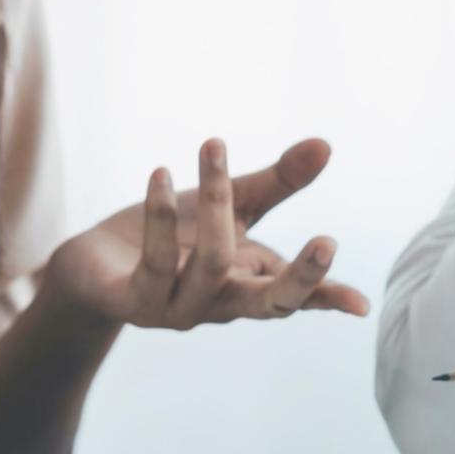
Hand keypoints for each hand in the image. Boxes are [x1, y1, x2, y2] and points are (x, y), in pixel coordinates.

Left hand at [44, 137, 369, 328]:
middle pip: (268, 304)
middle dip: (300, 277)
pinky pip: (155, 262)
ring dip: (214, 201)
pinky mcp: (132, 303)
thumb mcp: (228, 205)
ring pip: (212, 264)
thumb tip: (326, 144)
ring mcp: (176, 309)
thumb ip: (277, 182)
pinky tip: (160, 174)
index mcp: (246, 285)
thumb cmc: (172, 237)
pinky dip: (159, 214)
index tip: (362, 305)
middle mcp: (217, 304)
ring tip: (211, 145)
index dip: (326, 296)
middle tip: (328, 241)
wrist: (92, 266)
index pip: (293, 295)